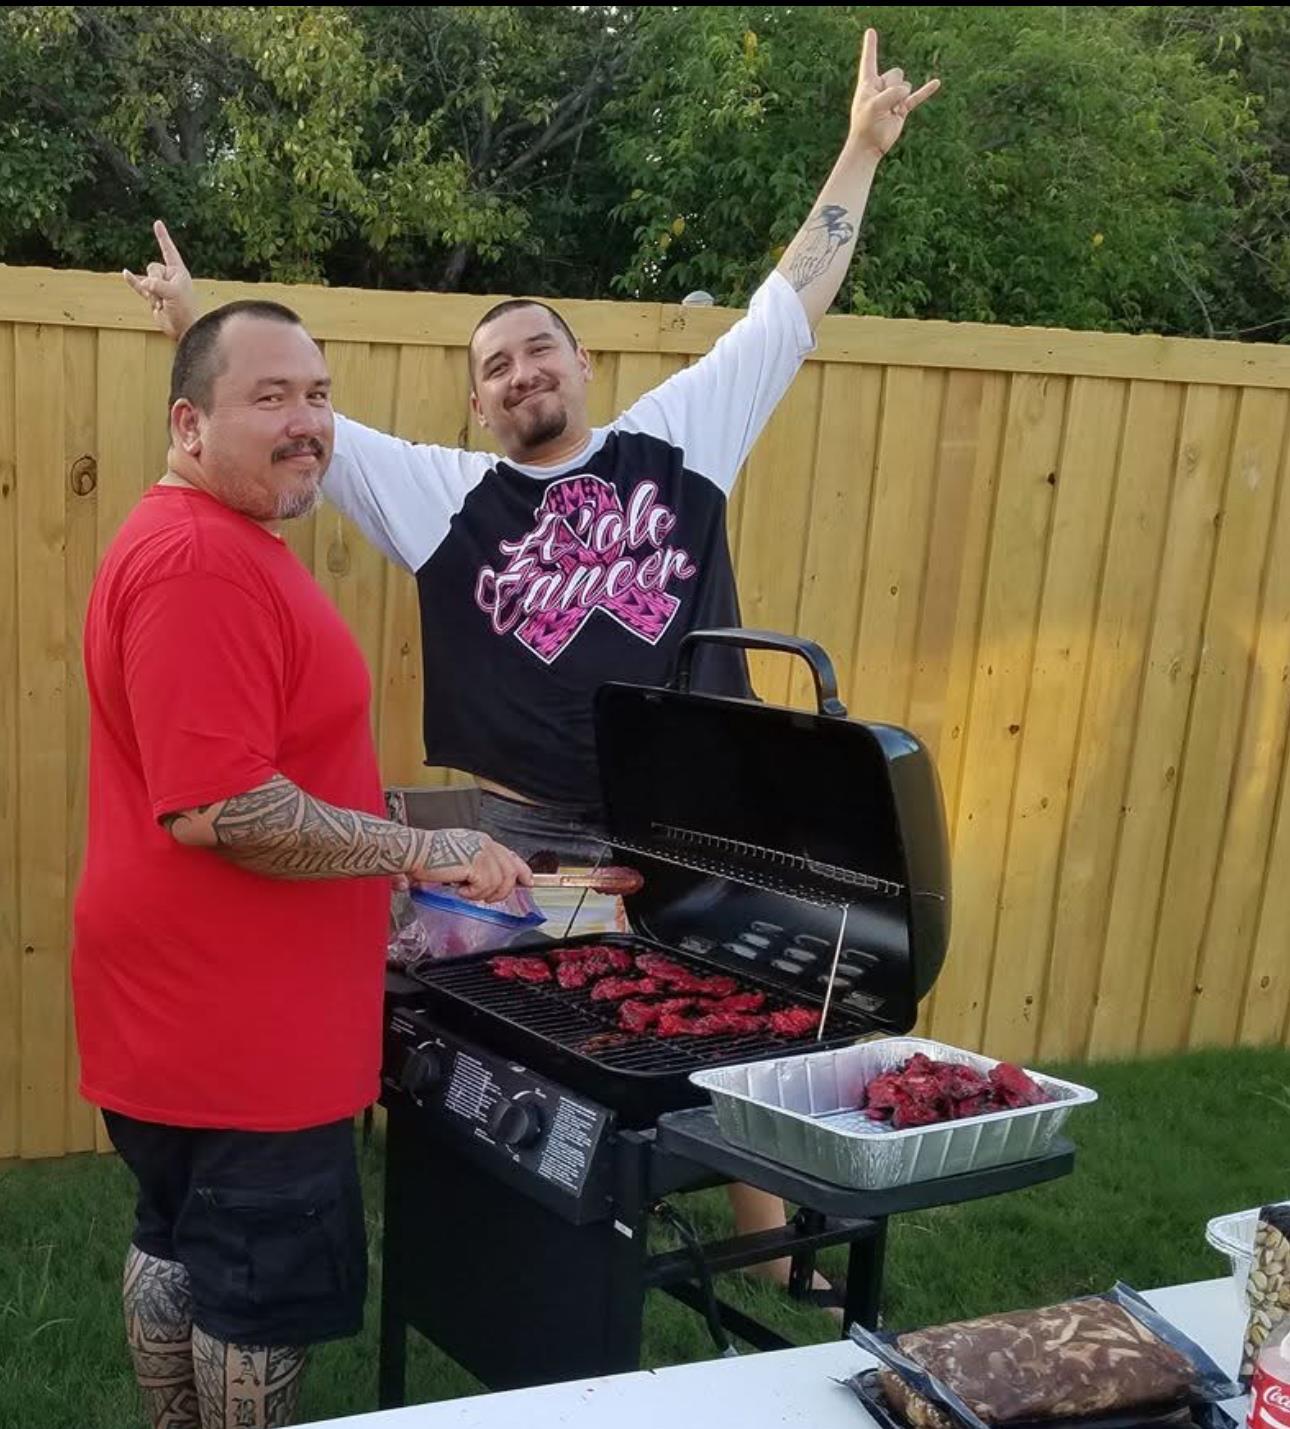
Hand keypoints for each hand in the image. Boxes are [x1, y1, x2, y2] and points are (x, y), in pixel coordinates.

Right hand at [123, 220, 197, 340]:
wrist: (184, 330)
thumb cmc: (185, 311)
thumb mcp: (174, 294)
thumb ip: (158, 285)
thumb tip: (144, 285)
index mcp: (179, 271)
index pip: (169, 250)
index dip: (163, 237)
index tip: (157, 223)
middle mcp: (170, 277)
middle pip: (152, 267)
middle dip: (155, 281)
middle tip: (165, 296)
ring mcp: (160, 286)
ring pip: (146, 279)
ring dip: (151, 293)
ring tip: (161, 304)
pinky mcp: (152, 297)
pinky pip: (139, 286)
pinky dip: (132, 281)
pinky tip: (125, 273)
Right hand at [407, 828, 532, 903]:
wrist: (414, 851)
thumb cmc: (429, 854)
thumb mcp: (460, 856)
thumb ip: (477, 865)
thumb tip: (491, 883)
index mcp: (482, 841)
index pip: (510, 856)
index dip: (522, 871)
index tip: (527, 882)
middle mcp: (485, 844)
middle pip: (509, 871)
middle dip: (503, 890)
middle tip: (488, 899)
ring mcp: (481, 853)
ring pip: (498, 882)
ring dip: (483, 893)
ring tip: (468, 893)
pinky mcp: (474, 864)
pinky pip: (484, 887)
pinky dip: (472, 894)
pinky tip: (460, 891)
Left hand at [847, 28, 938, 159]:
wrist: (869, 147)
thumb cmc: (866, 125)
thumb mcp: (876, 105)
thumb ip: (892, 93)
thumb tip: (907, 90)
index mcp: (868, 83)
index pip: (869, 60)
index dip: (870, 46)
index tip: (871, 32)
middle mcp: (880, 87)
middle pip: (895, 73)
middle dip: (892, 88)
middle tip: (882, 105)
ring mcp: (892, 97)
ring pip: (905, 85)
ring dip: (900, 98)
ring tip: (890, 112)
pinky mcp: (902, 108)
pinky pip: (917, 96)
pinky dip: (926, 91)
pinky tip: (937, 83)